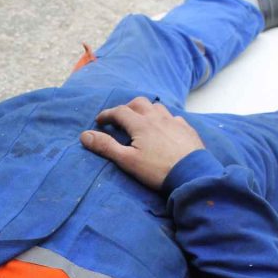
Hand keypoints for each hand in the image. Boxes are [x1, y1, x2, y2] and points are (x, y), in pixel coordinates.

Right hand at [80, 97, 205, 190]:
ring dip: (146, 110)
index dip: (107, 114)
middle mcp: (157, 118)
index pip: (119, 112)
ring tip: (141, 121)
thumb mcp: (127, 161)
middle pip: (139, 103)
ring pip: (157, 107)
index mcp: (141, 124)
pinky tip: (163, 129)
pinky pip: (173, 117)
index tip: (99, 121)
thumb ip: (106, 146)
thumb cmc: (157, 170)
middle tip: (119, 119)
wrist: (193, 175)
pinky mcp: (187, 129)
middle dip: (126, 107)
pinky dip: (163, 119)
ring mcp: (174, 122)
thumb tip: (84, 135)